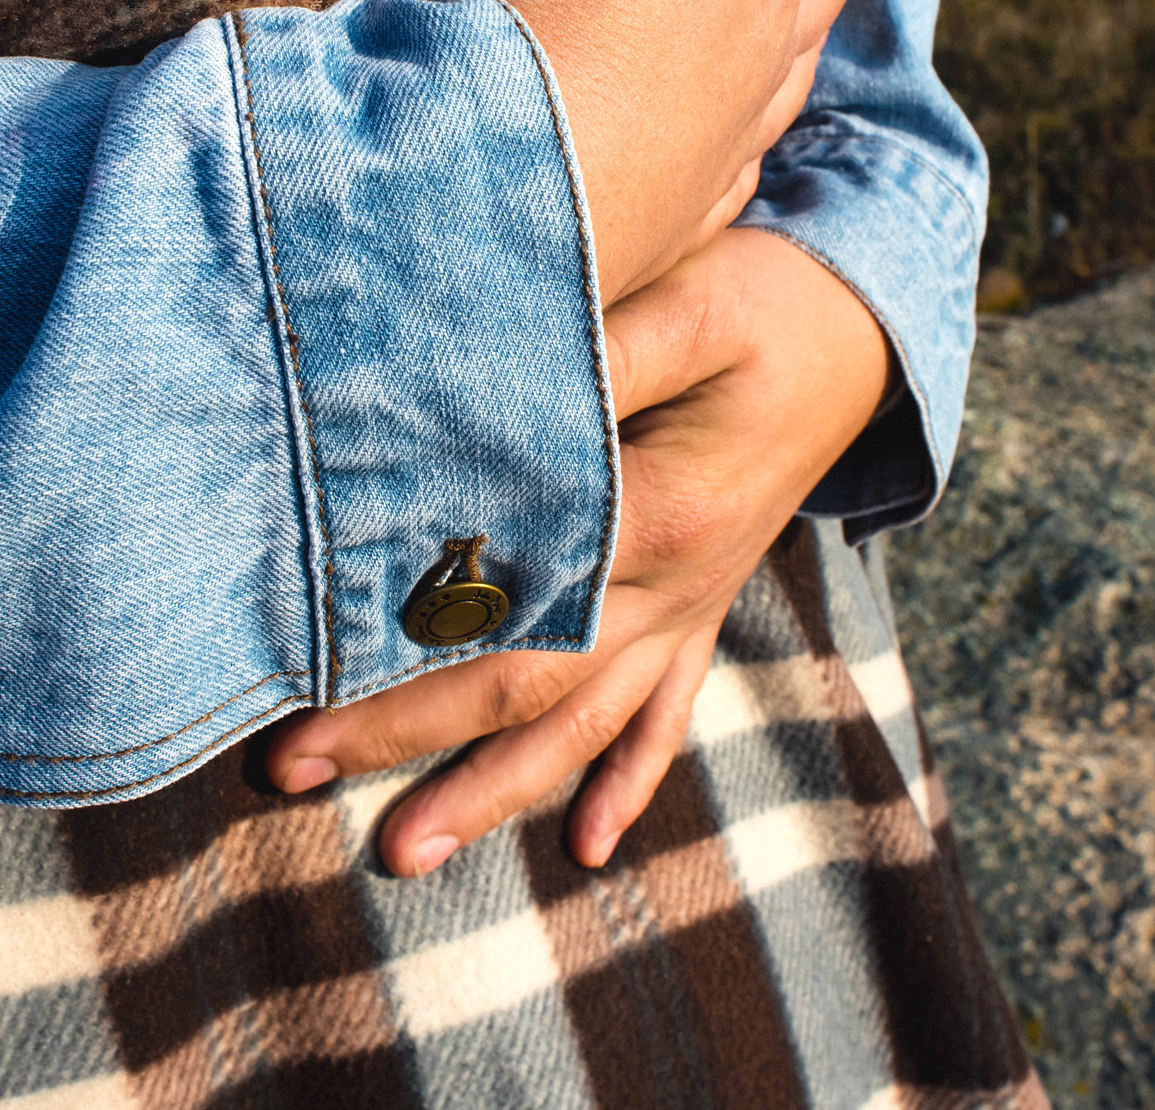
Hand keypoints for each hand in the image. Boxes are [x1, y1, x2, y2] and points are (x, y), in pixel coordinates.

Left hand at [265, 228, 893, 873]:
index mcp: (660, 513)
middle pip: (530, 685)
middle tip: (290, 770)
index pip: (508, 600)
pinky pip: (667, 714)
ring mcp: (692, 608)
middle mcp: (676, 585)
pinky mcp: (703, 608)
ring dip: (494, 792)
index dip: (401, 639)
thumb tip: (470, 398)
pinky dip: (628, 781)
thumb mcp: (687, 300)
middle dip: (407, 734)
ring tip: (403, 854)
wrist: (864, 330)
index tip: (301, 669)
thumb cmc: (763, 300)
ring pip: (586, 725)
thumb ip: (590, 355)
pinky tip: (588, 846)